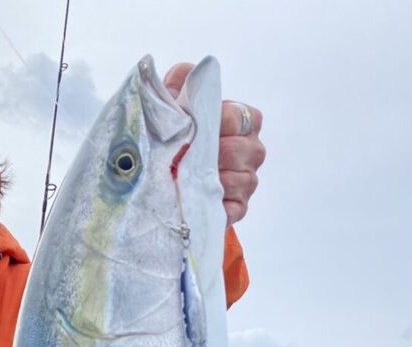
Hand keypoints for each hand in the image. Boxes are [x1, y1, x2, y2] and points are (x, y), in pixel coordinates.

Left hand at [164, 63, 265, 225]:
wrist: (160, 174)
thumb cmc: (175, 134)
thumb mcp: (174, 102)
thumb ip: (181, 81)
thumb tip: (188, 73)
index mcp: (243, 120)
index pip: (242, 117)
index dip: (222, 121)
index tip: (199, 127)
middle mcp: (251, 150)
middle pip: (246, 151)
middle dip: (216, 153)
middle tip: (189, 156)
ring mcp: (246, 181)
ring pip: (242, 181)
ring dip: (213, 181)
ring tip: (189, 179)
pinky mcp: (237, 209)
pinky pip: (234, 210)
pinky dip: (216, 207)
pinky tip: (198, 202)